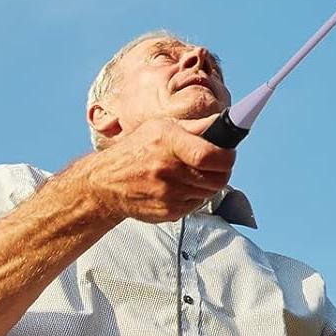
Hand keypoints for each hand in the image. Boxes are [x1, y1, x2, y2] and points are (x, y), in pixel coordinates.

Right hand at [81, 115, 235, 223]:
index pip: (210, 156)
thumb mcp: (160, 128)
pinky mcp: (168, 211)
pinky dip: (194, 196)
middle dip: (223, 171)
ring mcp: (168, 194)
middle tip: (217, 164)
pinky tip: (180, 186)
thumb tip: (225, 123)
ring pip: (209, 192)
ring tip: (193, 174)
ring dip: (208, 184)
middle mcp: (168, 169)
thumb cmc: (137, 150)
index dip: (227, 157)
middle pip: (217, 178)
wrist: (106, 183)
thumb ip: (195, 128)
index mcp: (168, 142)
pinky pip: (196, 204)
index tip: (229, 154)